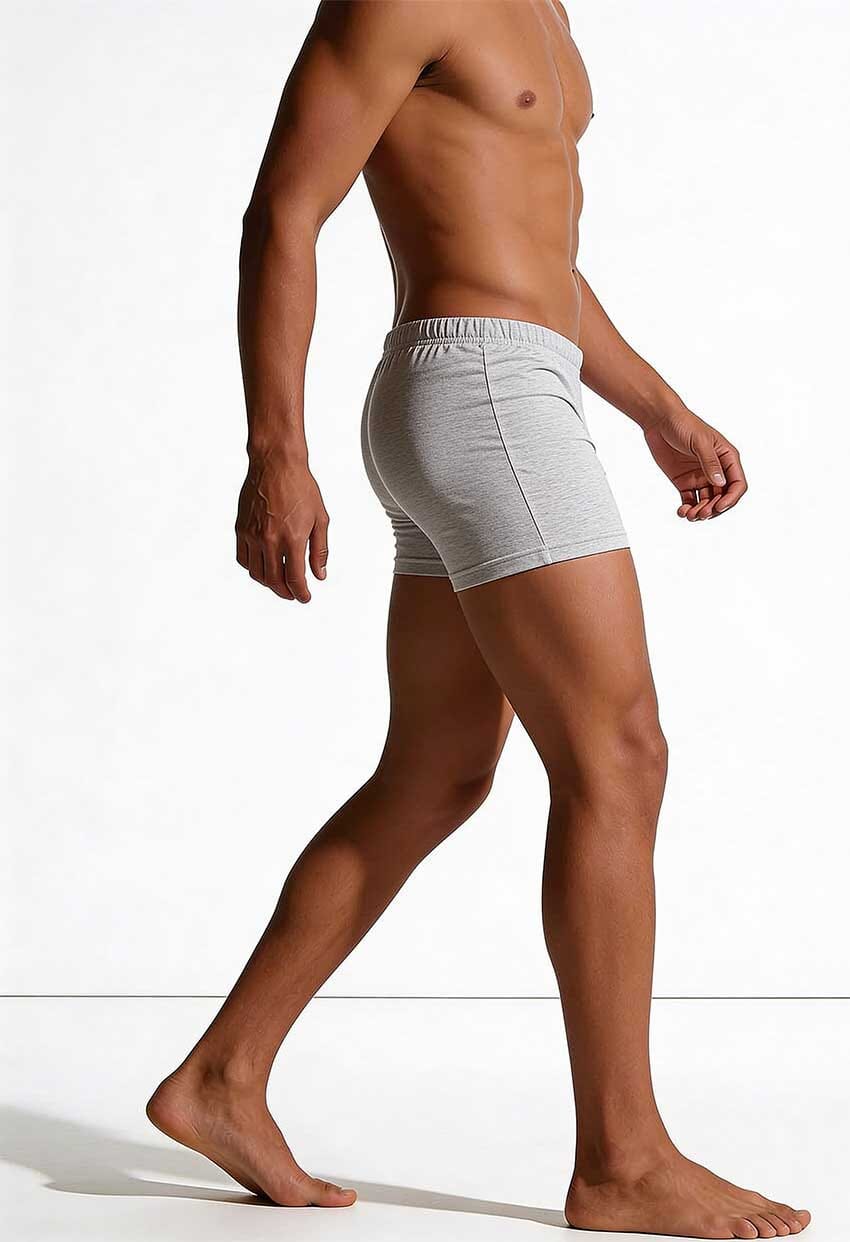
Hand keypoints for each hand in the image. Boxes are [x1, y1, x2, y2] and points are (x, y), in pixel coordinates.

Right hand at [235, 451, 328, 600]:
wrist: (275, 464)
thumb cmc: (301, 487)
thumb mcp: (321, 519)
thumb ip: (320, 550)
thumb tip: (319, 575)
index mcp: (293, 538)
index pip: (294, 578)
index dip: (301, 593)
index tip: (305, 597)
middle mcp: (270, 539)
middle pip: (274, 580)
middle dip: (285, 592)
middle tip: (293, 594)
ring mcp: (252, 535)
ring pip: (256, 573)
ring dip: (269, 583)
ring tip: (279, 583)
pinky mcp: (241, 528)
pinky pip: (243, 559)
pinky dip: (253, 569)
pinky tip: (263, 567)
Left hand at [643, 409, 747, 519]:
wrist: (659, 421)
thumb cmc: (683, 424)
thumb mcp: (699, 442)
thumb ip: (710, 462)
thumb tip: (720, 483)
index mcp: (727, 458)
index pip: (737, 484)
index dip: (731, 499)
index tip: (719, 507)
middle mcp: (716, 470)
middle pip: (722, 497)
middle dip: (714, 509)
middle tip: (701, 513)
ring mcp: (700, 477)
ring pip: (706, 502)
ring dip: (700, 512)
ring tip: (689, 515)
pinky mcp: (684, 482)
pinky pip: (690, 501)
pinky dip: (687, 509)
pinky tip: (681, 511)